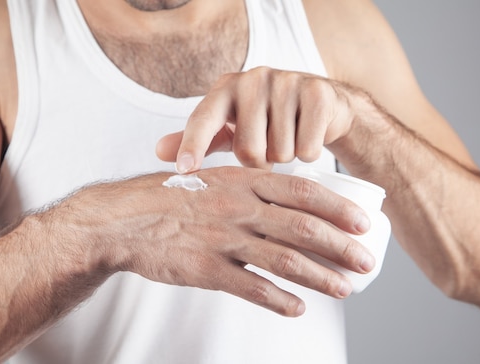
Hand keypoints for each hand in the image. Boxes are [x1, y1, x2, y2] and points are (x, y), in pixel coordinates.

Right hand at [86, 167, 373, 315]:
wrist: (123, 220)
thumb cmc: (169, 196)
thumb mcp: (211, 178)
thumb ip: (247, 185)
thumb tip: (285, 197)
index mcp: (242, 181)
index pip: (302, 191)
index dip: (337, 208)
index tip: (363, 222)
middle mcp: (237, 208)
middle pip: (302, 228)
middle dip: (340, 247)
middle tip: (365, 261)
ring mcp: (222, 240)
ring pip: (284, 261)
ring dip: (319, 277)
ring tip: (343, 289)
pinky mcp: (206, 269)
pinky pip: (251, 288)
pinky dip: (279, 300)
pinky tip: (297, 308)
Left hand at [156, 67, 369, 172]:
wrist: (321, 105)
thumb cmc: (266, 120)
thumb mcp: (229, 128)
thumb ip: (197, 139)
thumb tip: (158, 152)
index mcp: (226, 88)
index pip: (203, 119)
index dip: (192, 145)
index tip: (184, 169)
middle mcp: (253, 79)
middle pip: (248, 151)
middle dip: (259, 163)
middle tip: (266, 149)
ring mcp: (287, 82)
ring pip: (281, 152)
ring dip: (285, 157)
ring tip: (288, 138)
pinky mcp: (317, 93)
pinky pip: (307, 148)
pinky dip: (308, 153)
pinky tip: (307, 135)